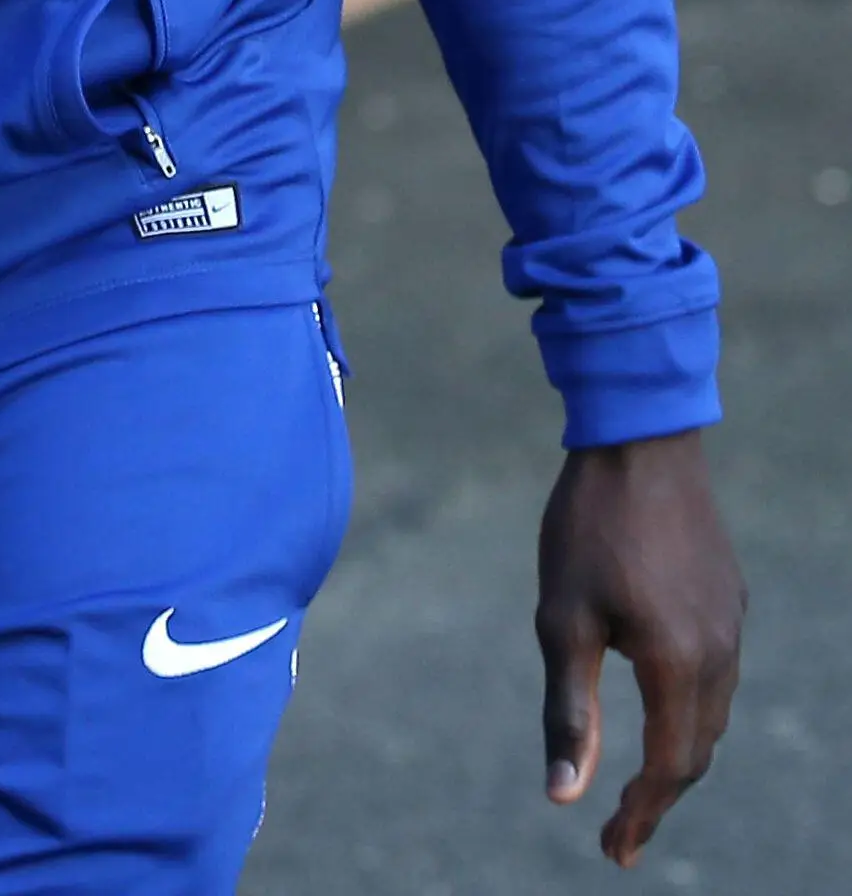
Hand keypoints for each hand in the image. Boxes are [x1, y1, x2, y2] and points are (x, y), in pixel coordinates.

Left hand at [536, 431, 743, 865]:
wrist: (639, 439)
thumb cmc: (588, 526)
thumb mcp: (562, 618)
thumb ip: (567, 711)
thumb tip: (562, 796)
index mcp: (678, 666)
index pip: (668, 769)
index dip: (641, 816)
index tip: (613, 852)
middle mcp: (719, 655)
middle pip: (694, 751)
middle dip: (659, 798)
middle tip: (619, 833)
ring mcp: (730, 625)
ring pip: (711, 715)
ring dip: (678, 755)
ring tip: (639, 782)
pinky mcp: (728, 598)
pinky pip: (717, 674)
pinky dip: (691, 709)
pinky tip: (664, 705)